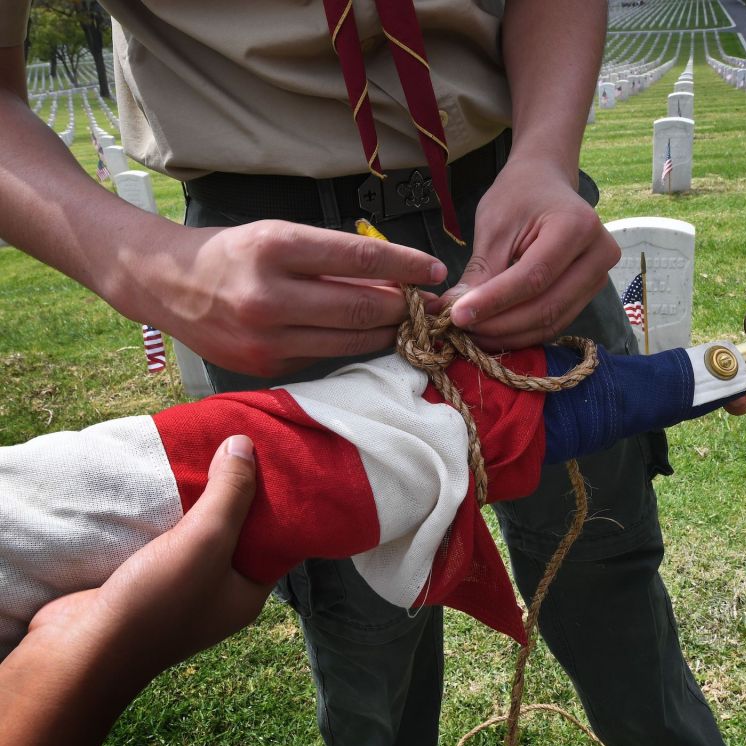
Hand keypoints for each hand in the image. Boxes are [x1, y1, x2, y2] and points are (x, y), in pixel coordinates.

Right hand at [0, 436, 271, 745]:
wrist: (79, 651)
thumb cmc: (156, 600)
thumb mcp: (207, 538)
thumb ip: (231, 492)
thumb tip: (246, 444)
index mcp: (247, 592)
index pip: (276, 539)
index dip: (277, 501)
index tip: (273, 459)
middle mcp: (219, 593)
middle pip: (236, 532)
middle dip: (233, 493)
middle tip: (235, 446)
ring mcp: (180, 589)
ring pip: (197, 533)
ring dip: (195, 500)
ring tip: (201, 452)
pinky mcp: (144, 580)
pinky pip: (164, 539)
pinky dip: (166, 513)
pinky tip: (164, 481)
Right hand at [123, 221, 448, 376]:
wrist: (165, 284)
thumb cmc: (231, 252)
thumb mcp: (278, 234)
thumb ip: (333, 257)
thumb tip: (396, 278)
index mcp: (275, 248)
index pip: (361, 260)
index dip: (407, 267)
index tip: (436, 271)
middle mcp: (270, 296)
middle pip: (363, 309)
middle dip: (405, 308)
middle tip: (428, 304)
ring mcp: (266, 339)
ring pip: (352, 342)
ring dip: (386, 333)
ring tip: (405, 322)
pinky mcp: (265, 367)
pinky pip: (325, 359)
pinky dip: (351, 348)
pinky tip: (363, 337)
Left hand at [439, 158, 620, 349]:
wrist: (546, 182)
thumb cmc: (519, 196)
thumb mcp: (495, 225)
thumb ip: (481, 271)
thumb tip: (456, 311)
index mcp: (577, 226)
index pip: (533, 277)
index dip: (494, 301)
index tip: (457, 315)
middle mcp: (599, 254)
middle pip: (547, 306)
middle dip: (500, 324)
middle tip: (462, 329)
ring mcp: (599, 277)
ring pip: (552, 321)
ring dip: (509, 334)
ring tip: (473, 333)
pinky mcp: (590, 293)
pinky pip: (556, 322)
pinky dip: (523, 332)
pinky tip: (494, 331)